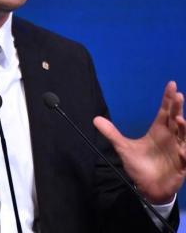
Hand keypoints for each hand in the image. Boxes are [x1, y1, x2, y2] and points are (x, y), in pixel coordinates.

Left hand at [94, 81, 185, 203]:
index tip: (172, 85)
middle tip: (178, 95)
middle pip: (175, 119)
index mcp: (159, 131)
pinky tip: (183, 151)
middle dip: (178, 108)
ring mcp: (178, 151)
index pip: (164, 111)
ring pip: (184, 137)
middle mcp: (170, 138)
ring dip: (184, 128)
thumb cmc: (139, 165)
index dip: (168, 99)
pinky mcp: (181, 167)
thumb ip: (111, 133)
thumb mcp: (123, 147)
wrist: (147, 188)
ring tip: (179, 119)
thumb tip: (95, 119)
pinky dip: (185, 154)